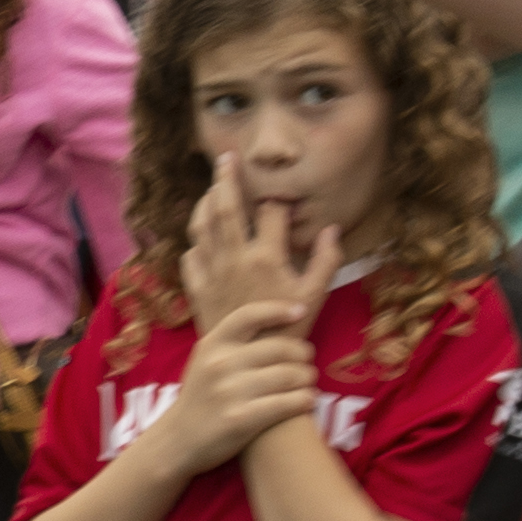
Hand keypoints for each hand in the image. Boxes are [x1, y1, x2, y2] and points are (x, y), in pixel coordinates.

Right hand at [164, 304, 326, 470]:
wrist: (177, 440)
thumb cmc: (200, 398)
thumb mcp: (204, 361)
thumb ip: (232, 343)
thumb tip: (275, 323)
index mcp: (212, 344)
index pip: (249, 315)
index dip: (279, 310)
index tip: (300, 312)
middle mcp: (220, 364)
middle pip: (280, 348)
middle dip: (302, 354)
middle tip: (306, 362)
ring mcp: (230, 392)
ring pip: (288, 376)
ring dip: (307, 378)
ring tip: (308, 382)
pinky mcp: (242, 419)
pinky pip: (286, 404)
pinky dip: (304, 400)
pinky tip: (307, 400)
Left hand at [180, 166, 341, 339]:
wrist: (251, 362)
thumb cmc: (288, 329)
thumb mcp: (315, 296)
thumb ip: (326, 259)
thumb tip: (332, 228)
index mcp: (266, 257)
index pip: (271, 211)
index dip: (278, 200)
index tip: (282, 198)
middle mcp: (235, 258)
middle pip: (227, 206)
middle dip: (226, 178)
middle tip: (226, 157)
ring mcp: (213, 272)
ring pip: (202, 225)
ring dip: (205, 202)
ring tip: (212, 188)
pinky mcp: (197, 288)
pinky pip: (190, 255)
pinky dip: (195, 240)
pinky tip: (202, 234)